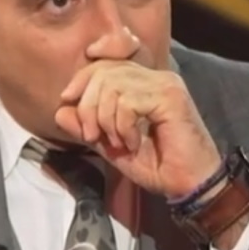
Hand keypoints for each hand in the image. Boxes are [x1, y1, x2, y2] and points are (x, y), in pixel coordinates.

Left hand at [56, 61, 221, 198]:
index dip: (82, 79)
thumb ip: (88, 127)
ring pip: (113, 85)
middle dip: (88, 105)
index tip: (67, 100)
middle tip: (92, 135)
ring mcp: (165, 84)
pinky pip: (128, 101)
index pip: (105, 65)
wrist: (188, 184)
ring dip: (105, 119)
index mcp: (144, 83)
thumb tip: (60, 110)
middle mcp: (156, 77)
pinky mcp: (170, 97)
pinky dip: (122, 126)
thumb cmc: (158, 166)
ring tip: (117, 142)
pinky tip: (133, 143)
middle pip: (104, 71)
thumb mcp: (112, 147)